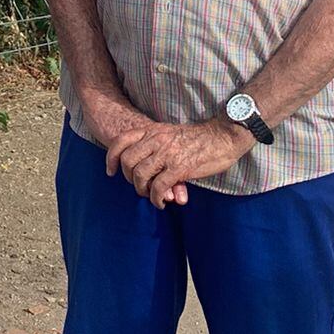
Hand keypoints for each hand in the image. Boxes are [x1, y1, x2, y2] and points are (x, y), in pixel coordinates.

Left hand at [103, 116, 251, 208]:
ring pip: (140, 175)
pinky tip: (161, 202)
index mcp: (153, 130)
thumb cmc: (199, 138)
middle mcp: (156, 140)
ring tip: (151, 196)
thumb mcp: (171, 134)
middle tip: (139, 187)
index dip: (111, 158)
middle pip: (127, 161)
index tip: (110, 171)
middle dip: (129, 178)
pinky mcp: (179, 167)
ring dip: (142, 190)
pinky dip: (156, 198)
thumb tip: (145, 165)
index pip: (121, 141)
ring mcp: (167, 153)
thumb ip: (156, 145)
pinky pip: (158, 187)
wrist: (223, 136)